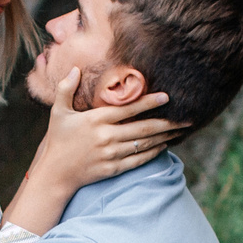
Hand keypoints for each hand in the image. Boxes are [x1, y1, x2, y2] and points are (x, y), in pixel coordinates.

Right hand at [7, 68, 176, 231]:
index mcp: (96, 120)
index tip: (167, 97)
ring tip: (180, 130)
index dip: (149, 102)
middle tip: (187, 117)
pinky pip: (139, 160)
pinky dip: (154, 152)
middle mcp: (107, 137)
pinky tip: (165, 145)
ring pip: (144, 143)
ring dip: (165, 137)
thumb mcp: (58, 112)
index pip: (128, 109)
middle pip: (144, 128)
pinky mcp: (114, 169)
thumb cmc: (58, 141)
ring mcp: (111, 154)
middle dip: (168, 122)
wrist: (55, 174)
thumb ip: (65, 89)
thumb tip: (75, 68)